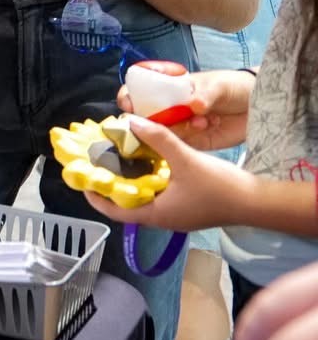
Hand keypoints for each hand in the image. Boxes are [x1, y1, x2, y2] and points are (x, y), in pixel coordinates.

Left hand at [81, 116, 255, 231]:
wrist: (258, 202)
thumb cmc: (221, 188)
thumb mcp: (186, 160)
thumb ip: (159, 140)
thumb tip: (131, 122)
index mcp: (156, 214)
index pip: (115, 210)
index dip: (95, 197)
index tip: (82, 180)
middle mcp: (163, 217)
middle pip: (127, 202)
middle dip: (112, 183)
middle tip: (100, 162)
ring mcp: (176, 213)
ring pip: (145, 197)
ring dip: (132, 179)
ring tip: (119, 157)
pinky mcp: (188, 206)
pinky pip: (160, 193)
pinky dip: (150, 178)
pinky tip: (149, 160)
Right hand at [119, 63, 251, 150]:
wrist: (261, 107)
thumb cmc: (234, 87)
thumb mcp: (218, 86)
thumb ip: (205, 95)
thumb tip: (193, 105)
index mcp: (169, 88)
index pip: (139, 91)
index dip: (128, 97)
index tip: (129, 104)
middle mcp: (169, 108)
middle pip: (144, 117)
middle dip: (149, 121)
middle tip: (166, 120)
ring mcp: (180, 126)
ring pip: (161, 134)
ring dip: (177, 129)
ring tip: (202, 122)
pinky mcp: (193, 142)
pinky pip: (179, 146)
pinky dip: (186, 142)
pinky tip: (204, 129)